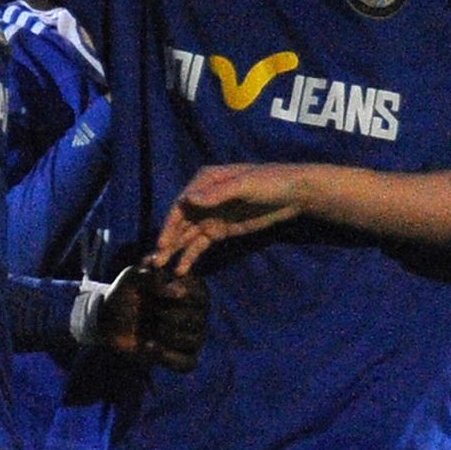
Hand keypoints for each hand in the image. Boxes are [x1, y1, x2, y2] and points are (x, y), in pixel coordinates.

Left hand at [97, 265, 208, 372]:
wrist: (109, 321)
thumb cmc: (125, 294)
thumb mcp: (132, 277)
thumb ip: (152, 276)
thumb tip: (177, 293)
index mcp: (190, 288)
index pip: (201, 294)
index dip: (182, 295)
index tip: (157, 293)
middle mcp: (195, 312)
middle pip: (199, 318)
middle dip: (173, 316)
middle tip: (154, 311)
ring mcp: (190, 336)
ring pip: (195, 340)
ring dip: (171, 335)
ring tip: (153, 329)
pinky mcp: (180, 356)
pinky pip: (188, 363)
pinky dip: (169, 357)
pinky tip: (148, 346)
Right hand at [151, 163, 313, 274]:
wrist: (294, 194)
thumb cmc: (270, 182)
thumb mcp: (244, 185)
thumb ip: (217, 193)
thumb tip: (188, 200)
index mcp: (205, 181)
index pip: (182, 205)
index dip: (171, 224)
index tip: (163, 243)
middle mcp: (204, 198)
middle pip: (181, 222)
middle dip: (168, 241)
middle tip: (156, 260)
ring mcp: (212, 215)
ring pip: (188, 235)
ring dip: (175, 250)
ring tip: (162, 267)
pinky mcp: (221, 230)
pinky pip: (201, 244)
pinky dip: (191, 255)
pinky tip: (182, 268)